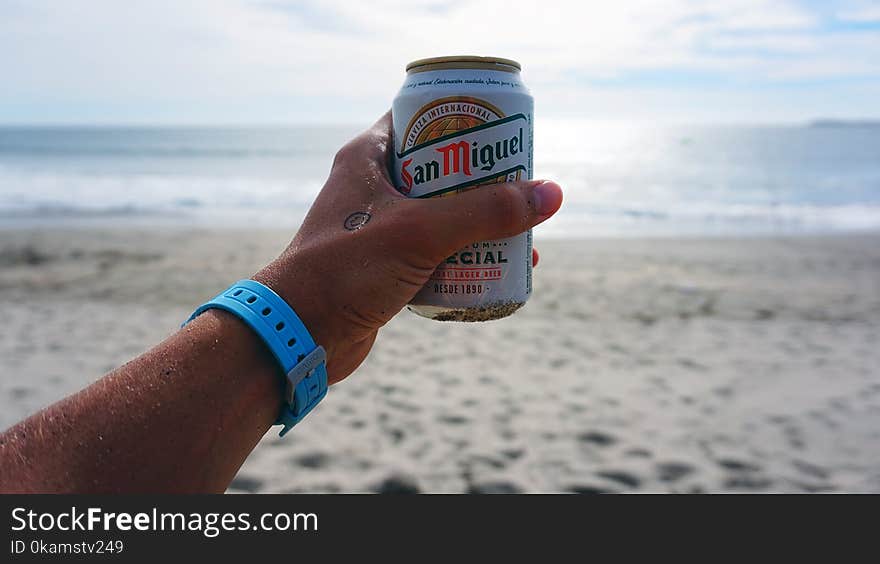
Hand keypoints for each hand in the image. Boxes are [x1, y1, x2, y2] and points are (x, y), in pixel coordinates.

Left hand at [255, 111, 562, 383]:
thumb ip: (485, 212)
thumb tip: (549, 195)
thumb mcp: (420, 232)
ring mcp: (377, 228)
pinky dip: (463, 257)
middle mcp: (371, 187)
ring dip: (479, 223)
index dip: (465, 119)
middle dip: (485, 180)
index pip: (423, 118)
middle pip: (441, 169)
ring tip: (522, 232)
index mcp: (368, 157)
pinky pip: (433, 252)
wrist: (297, 334)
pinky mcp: (384, 266)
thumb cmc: (346, 270)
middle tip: (523, 187)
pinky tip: (495, 268)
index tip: (506, 133)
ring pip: (440, 214)